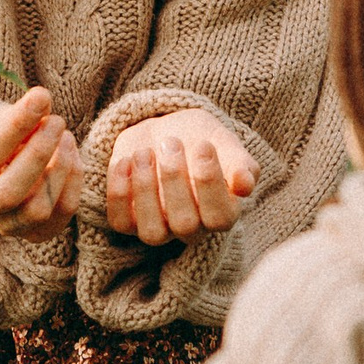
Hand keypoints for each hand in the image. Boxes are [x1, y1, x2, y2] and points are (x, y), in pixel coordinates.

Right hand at [0, 86, 82, 244]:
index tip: (40, 96)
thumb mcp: (1, 124)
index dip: (16, 125)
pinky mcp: (35, 233)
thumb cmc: (1, 142)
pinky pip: (61, 212)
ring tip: (66, 137)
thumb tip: (41, 99)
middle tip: (57, 121)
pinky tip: (71, 156)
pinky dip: (72, 180)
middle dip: (39, 153)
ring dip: (59, 168)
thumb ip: (18, 115)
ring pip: (37, 208)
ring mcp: (6, 225)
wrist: (3, 171)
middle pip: (10, 191)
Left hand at [104, 111, 258, 244]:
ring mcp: (158, 228)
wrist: (166, 131)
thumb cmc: (201, 140)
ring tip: (145, 152)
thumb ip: (240, 163)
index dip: (211, 184)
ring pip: (152, 232)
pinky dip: (119, 192)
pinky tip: (126, 161)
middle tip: (171, 142)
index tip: (204, 145)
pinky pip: (120, 222)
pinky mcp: (128, 221)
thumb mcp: (224, 144)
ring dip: (145, 190)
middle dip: (175, 180)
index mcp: (222, 213)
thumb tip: (244, 185)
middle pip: (185, 225)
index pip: (220, 217)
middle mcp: (191, 229)